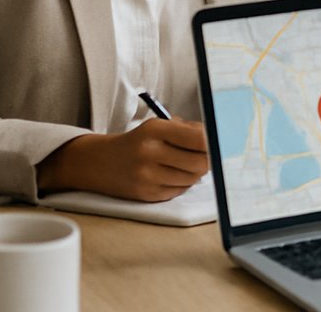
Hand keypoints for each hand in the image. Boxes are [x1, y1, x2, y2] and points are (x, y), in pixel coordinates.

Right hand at [37, 118, 208, 200]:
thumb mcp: (158, 126)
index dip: (214, 142)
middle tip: (207, 156)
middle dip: (208, 160)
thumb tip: (218, 139)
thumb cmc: (137, 141)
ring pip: (192, 178)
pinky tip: (172, 175)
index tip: (221, 143)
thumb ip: (188, 130)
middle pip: (200, 162)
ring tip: (187, 164)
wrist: (98, 162)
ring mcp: (147, 176)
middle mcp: (149, 153)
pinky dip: (182, 184)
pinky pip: (178, 191)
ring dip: (196, 173)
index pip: (199, 138)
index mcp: (155, 130)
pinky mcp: (145, 194)